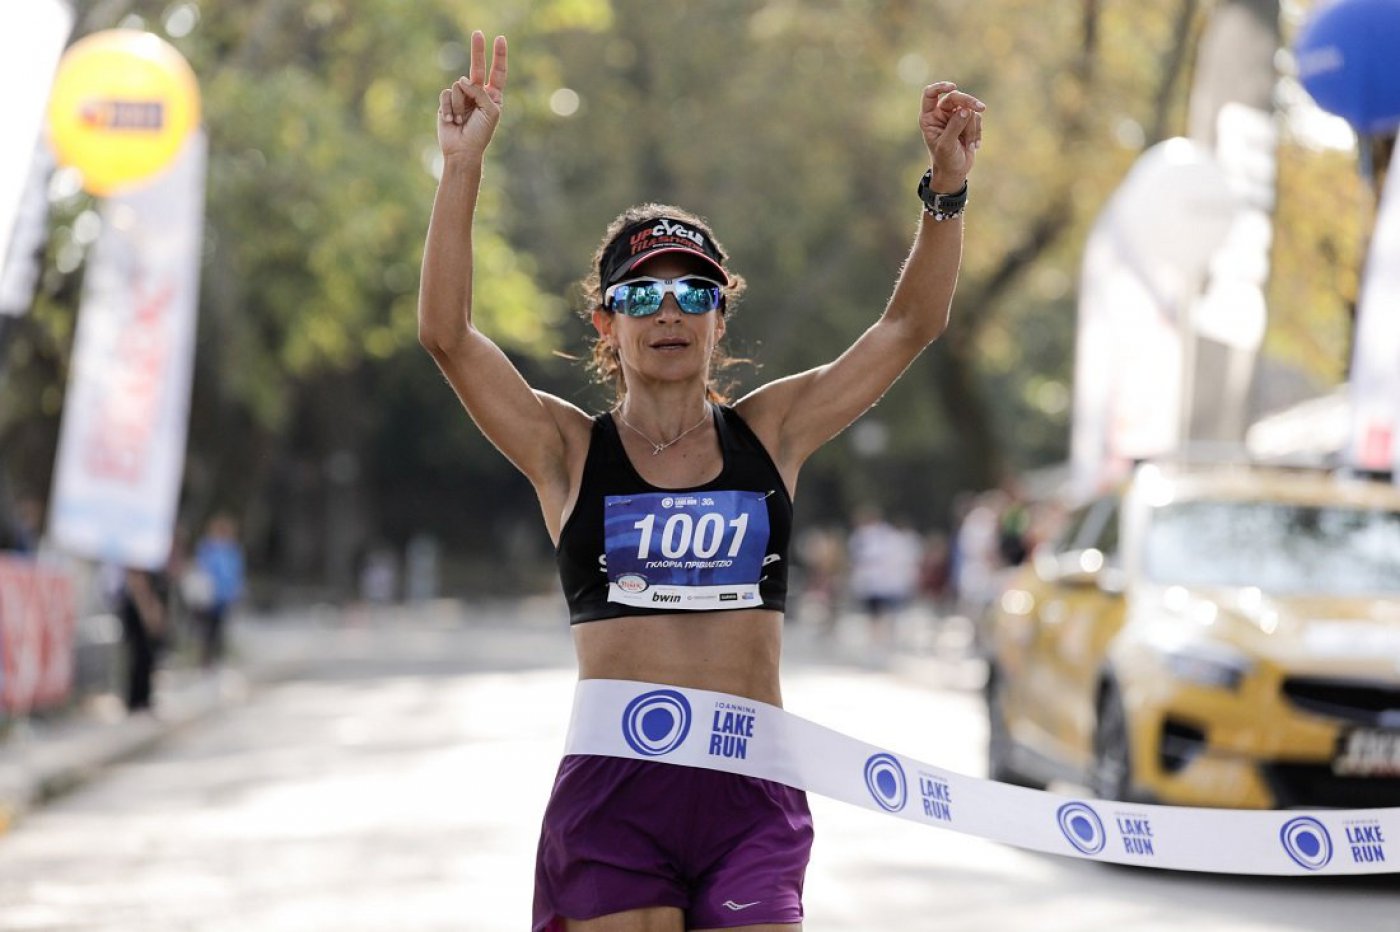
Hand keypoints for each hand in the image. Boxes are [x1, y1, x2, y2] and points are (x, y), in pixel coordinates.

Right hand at [438, 31, 507, 160]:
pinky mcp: (447, 102)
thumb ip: (481, 92)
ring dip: (460, 106)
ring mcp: (462, 97)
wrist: (462, 151)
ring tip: (462, 120)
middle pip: (477, 67)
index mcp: (493, 96)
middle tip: (477, 33)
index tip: (500, 38)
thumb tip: (463, 80)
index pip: (497, 72)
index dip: (499, 56)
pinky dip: (449, 108)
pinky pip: (447, 95)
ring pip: (459, 87)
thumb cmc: (480, 134)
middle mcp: (478, 93)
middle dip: (477, 50)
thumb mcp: (490, 111)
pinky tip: (452, 121)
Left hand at [919, 82, 983, 190]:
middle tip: (981, 107)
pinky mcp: (967, 121)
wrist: (955, 172)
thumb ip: (954, 126)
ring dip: (971, 128)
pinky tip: (974, 146)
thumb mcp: (947, 145)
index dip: (940, 87)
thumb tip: (966, 109)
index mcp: (929, 117)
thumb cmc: (945, 160)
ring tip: (968, 144)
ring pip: (969, 109)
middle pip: (955, 97)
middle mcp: (940, 114)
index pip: (930, 94)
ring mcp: (954, 116)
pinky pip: (977, 117)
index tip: (953, 87)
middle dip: (968, 102)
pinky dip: (977, 131)